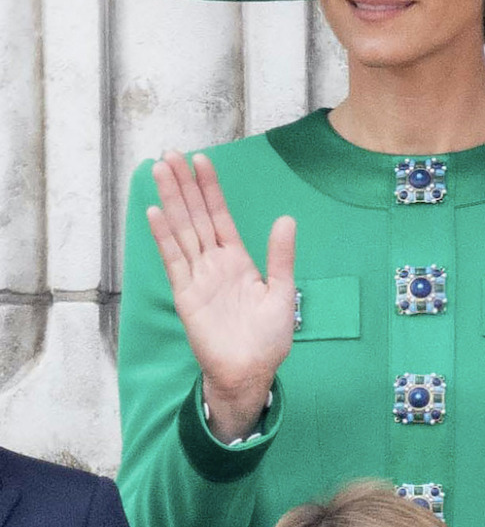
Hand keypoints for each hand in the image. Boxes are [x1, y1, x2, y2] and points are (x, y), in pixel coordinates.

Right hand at [147, 150, 295, 441]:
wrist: (250, 372)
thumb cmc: (268, 340)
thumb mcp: (281, 293)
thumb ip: (280, 257)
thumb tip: (286, 219)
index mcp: (238, 261)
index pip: (220, 216)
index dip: (210, 189)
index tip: (201, 160)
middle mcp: (214, 264)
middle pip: (195, 216)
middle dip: (184, 185)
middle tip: (170, 154)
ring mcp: (198, 277)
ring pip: (182, 230)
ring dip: (171, 200)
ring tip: (159, 170)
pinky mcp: (186, 295)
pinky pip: (174, 260)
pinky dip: (164, 236)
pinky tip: (155, 212)